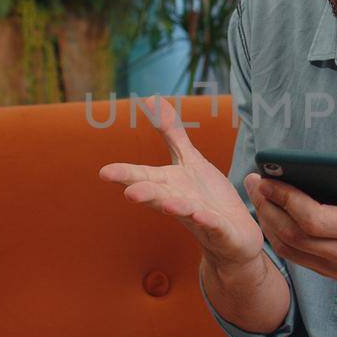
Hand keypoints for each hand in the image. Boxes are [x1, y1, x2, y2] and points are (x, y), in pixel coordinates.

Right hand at [99, 96, 263, 267]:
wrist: (232, 236)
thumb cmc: (207, 197)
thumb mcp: (190, 160)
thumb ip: (171, 134)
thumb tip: (151, 100)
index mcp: (170, 185)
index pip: (144, 177)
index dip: (126, 174)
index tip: (104, 172)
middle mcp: (179, 202)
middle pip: (159, 196)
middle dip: (145, 194)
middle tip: (129, 192)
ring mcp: (199, 218)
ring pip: (185, 211)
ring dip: (176, 207)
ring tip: (167, 204)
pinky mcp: (221, 230)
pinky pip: (212, 224)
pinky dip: (207, 220)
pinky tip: (201, 215)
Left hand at [246, 170, 336, 290]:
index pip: (315, 219)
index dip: (287, 199)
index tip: (271, 179)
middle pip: (294, 234)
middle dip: (269, 206)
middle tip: (255, 182)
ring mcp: (335, 267)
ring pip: (289, 248)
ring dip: (267, 221)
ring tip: (258, 195)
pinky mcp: (328, 273)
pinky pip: (294, 257)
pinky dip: (276, 236)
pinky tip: (269, 216)